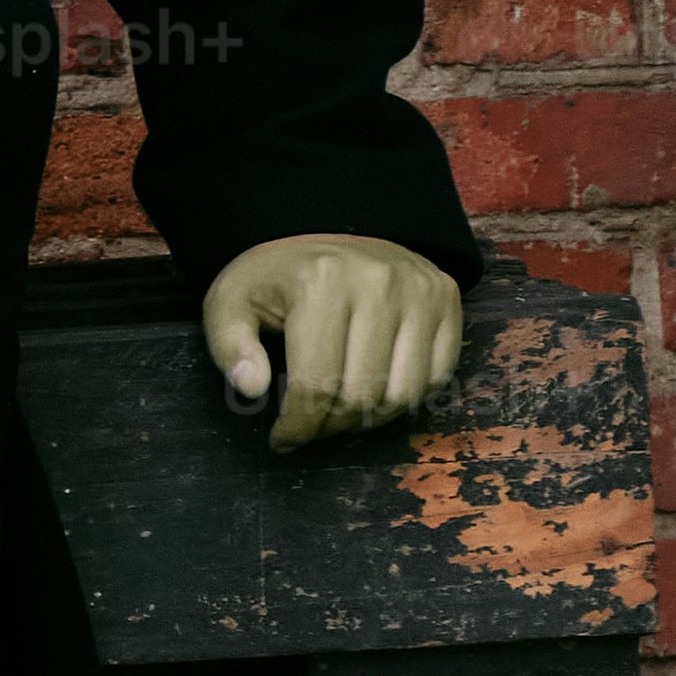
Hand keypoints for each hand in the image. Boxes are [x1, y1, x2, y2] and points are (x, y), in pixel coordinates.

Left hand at [200, 234, 465, 454]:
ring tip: (340, 413)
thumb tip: (252, 388)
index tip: (283, 440)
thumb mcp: (231, 304)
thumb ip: (230, 348)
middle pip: (361, 396)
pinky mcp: (445, 297)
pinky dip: (405, 401)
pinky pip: (436, 377)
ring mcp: (420, 289)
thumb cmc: (276, 280)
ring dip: (369, 420)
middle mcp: (379, 282)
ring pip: (402, 395)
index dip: (298, 427)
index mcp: (321, 281)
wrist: (328, 234)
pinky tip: (375, 394)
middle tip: (311, 427)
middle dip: (330, 427)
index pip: (317, 384)